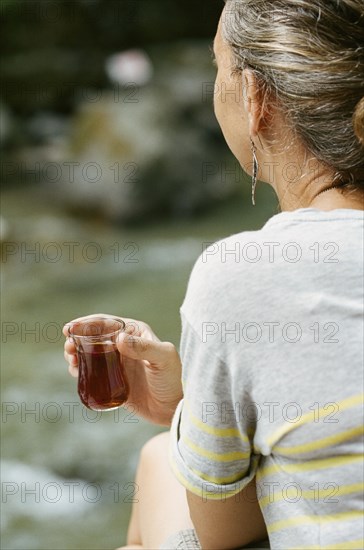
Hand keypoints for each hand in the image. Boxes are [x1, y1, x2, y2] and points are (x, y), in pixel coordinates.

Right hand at [63, 314, 182, 424]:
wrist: (174, 409)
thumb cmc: (174, 380)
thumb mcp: (163, 359)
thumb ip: (144, 347)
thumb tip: (119, 338)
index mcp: (135, 332)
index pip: (107, 323)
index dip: (86, 323)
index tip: (70, 329)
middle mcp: (125, 344)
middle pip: (94, 336)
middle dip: (77, 337)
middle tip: (68, 346)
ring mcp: (118, 362)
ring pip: (90, 352)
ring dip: (76, 352)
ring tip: (70, 358)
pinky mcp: (112, 380)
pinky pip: (92, 371)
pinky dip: (80, 368)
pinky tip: (75, 370)